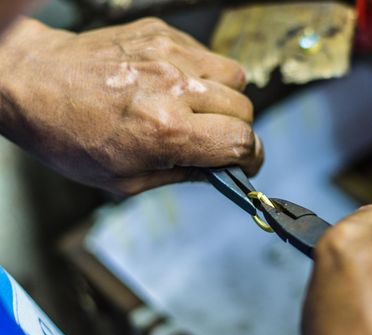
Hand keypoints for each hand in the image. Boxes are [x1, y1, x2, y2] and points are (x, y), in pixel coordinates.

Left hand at [0, 17, 261, 194]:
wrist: (34, 83)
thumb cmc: (70, 137)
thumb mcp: (125, 179)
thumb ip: (181, 174)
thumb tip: (217, 170)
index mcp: (166, 131)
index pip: (241, 141)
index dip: (252, 157)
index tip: (246, 162)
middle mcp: (174, 88)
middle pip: (244, 109)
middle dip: (237, 130)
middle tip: (214, 139)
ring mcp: (170, 54)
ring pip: (235, 76)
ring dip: (226, 98)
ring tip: (198, 108)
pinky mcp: (162, 33)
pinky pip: (207, 54)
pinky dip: (204, 73)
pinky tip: (177, 84)